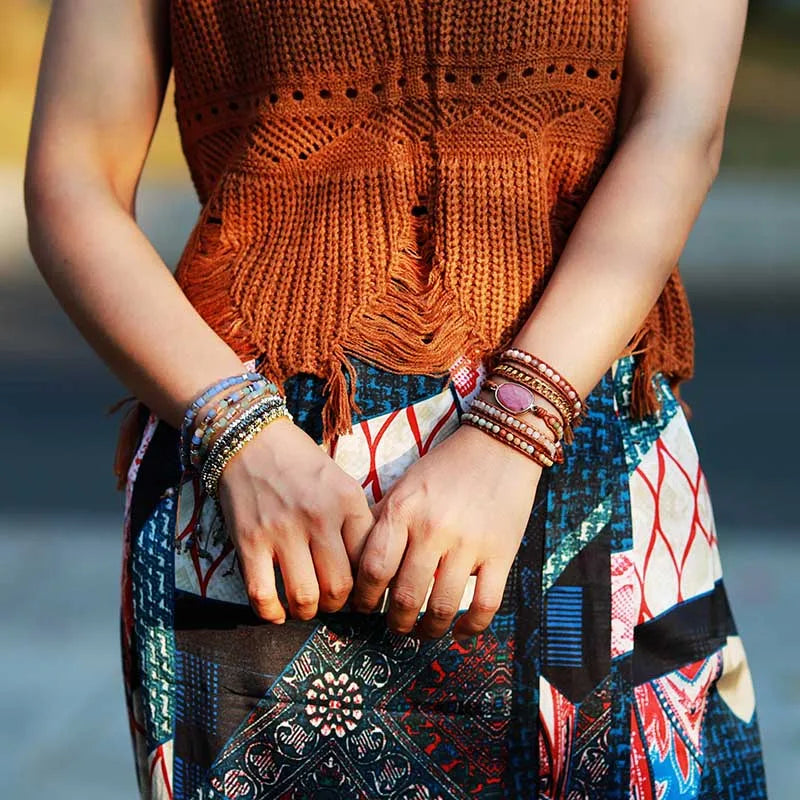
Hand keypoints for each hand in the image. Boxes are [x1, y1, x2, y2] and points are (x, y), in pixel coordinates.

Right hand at [217, 417, 373, 622]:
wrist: (249, 438)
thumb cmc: (299, 462)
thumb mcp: (340, 481)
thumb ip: (354, 520)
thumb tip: (367, 568)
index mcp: (347, 501)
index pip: (369, 560)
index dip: (367, 584)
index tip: (360, 589)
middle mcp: (318, 517)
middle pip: (339, 588)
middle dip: (338, 605)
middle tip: (332, 601)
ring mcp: (282, 531)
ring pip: (304, 598)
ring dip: (307, 612)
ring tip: (307, 605)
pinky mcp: (249, 541)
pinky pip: (262, 595)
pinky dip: (271, 614)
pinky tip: (276, 611)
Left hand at [349, 422, 541, 640]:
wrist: (499, 445)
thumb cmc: (446, 467)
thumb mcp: (404, 485)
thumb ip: (381, 519)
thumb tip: (353, 557)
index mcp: (404, 510)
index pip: (373, 568)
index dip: (364, 597)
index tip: (364, 607)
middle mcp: (433, 529)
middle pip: (405, 596)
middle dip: (394, 621)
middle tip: (394, 625)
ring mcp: (469, 543)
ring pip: (442, 607)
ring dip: (428, 630)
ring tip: (422, 632)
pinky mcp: (502, 553)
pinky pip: (485, 604)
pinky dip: (471, 627)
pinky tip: (460, 632)